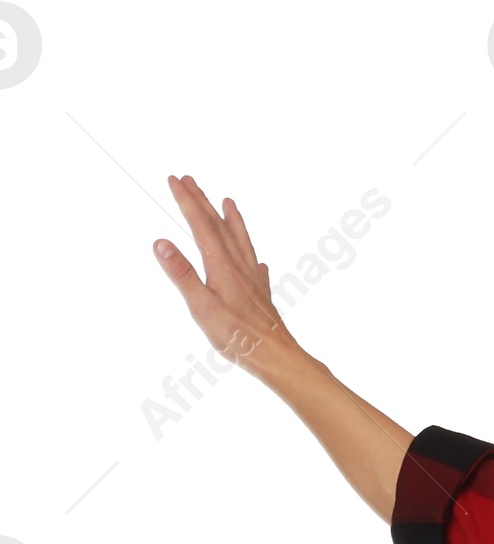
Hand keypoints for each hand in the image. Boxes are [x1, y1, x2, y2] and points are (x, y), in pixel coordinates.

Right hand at [152, 175, 298, 376]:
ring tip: (228, 202)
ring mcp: (253, 280)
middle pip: (218, 225)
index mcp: (221, 266)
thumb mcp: (202, 307)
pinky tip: (258, 261)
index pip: (200, 224)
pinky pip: (257, 267)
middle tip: (189, 180)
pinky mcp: (262, 296)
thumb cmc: (239, 338)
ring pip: (241, 241)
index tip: (173, 179)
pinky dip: (253, 256)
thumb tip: (161, 243)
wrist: (277, 357)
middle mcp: (239, 266)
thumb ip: (182, 275)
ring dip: (232, 220)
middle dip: (202, 201)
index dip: (186, 200)